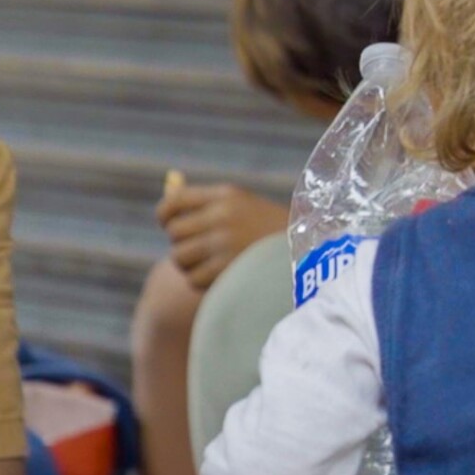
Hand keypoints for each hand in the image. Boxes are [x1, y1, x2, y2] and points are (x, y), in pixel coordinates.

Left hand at [155, 175, 284, 290]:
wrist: (308, 255)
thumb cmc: (269, 230)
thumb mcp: (242, 206)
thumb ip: (204, 203)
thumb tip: (167, 192)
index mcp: (227, 195)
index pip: (174, 203)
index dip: (165, 216)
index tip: (170, 224)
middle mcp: (223, 216)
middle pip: (175, 233)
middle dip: (182, 244)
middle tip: (200, 250)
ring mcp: (225, 244)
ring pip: (179, 258)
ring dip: (191, 265)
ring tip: (212, 264)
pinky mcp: (227, 271)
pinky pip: (193, 279)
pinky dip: (203, 282)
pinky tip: (222, 277)